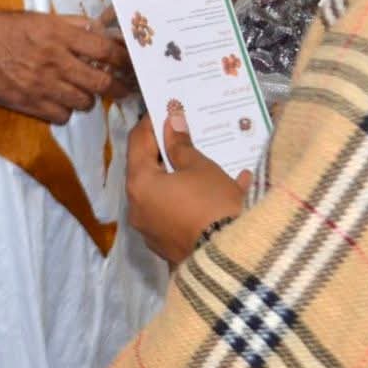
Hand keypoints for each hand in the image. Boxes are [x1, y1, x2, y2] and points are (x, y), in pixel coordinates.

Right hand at [0, 11, 132, 123]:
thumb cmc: (0, 27)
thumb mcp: (38, 17)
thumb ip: (70, 25)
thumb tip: (97, 30)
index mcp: (59, 35)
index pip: (105, 50)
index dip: (123, 59)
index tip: (130, 64)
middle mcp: (56, 62)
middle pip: (101, 82)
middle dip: (118, 87)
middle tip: (123, 87)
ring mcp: (43, 86)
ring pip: (84, 102)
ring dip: (88, 98)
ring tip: (83, 91)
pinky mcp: (30, 105)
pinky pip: (62, 116)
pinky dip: (65, 111)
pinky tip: (60, 101)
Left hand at [125, 111, 251, 265]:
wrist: (231, 259)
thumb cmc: (212, 204)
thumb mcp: (200, 168)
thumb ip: (181, 145)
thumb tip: (171, 123)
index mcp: (139, 184)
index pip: (138, 142)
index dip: (151, 122)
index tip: (165, 108)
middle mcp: (136, 208)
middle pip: (144, 169)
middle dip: (162, 150)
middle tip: (180, 132)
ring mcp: (149, 230)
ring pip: (158, 193)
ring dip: (174, 176)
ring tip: (197, 160)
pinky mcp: (165, 246)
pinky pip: (171, 214)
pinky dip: (184, 200)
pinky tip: (208, 191)